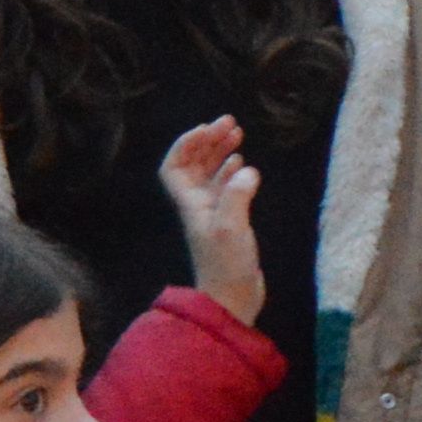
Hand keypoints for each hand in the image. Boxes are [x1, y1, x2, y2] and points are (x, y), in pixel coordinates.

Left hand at [157, 117, 266, 323]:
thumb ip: (237, 196)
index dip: (186, 144)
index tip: (208, 129)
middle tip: (230, 123)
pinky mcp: (229, 222)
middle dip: (208, 141)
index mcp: (190, 204)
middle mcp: (198, 205)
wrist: (231, 298)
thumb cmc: (226, 265)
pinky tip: (243, 164)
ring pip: (210, 174)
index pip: (175, 166)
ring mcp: (213, 213)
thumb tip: (246, 170)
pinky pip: (225, 188)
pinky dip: (232, 172)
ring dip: (220, 153)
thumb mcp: (231, 228)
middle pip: (194, 165)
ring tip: (238, 135)